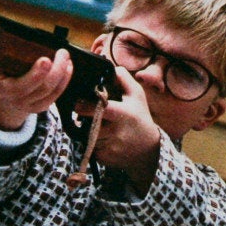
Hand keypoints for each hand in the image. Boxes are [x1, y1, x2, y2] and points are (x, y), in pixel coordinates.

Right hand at [0, 49, 72, 129]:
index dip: (36, 74)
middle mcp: (20, 100)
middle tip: (62, 53)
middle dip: (56, 70)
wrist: (2, 101)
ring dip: (63, 73)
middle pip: (42, 88)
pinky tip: (68, 67)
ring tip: (66, 57)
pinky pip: (57, 95)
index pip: (22, 85)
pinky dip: (65, 80)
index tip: (45, 59)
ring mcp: (32, 105)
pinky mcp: (42, 107)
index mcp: (6, 90)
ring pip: (52, 91)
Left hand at [76, 67, 160, 191]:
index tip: (77, 103)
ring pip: (89, 136)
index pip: (102, 110)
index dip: (86, 106)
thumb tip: (109, 67)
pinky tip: (105, 140)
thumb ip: (123, 79)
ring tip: (102, 127)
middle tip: (84, 114)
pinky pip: (91, 148)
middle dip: (84, 119)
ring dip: (89, 131)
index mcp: (125, 114)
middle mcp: (118, 132)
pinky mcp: (105, 158)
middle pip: (90, 123)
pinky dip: (93, 143)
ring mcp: (111, 147)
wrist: (148, 150)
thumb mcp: (137, 95)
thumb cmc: (140, 116)